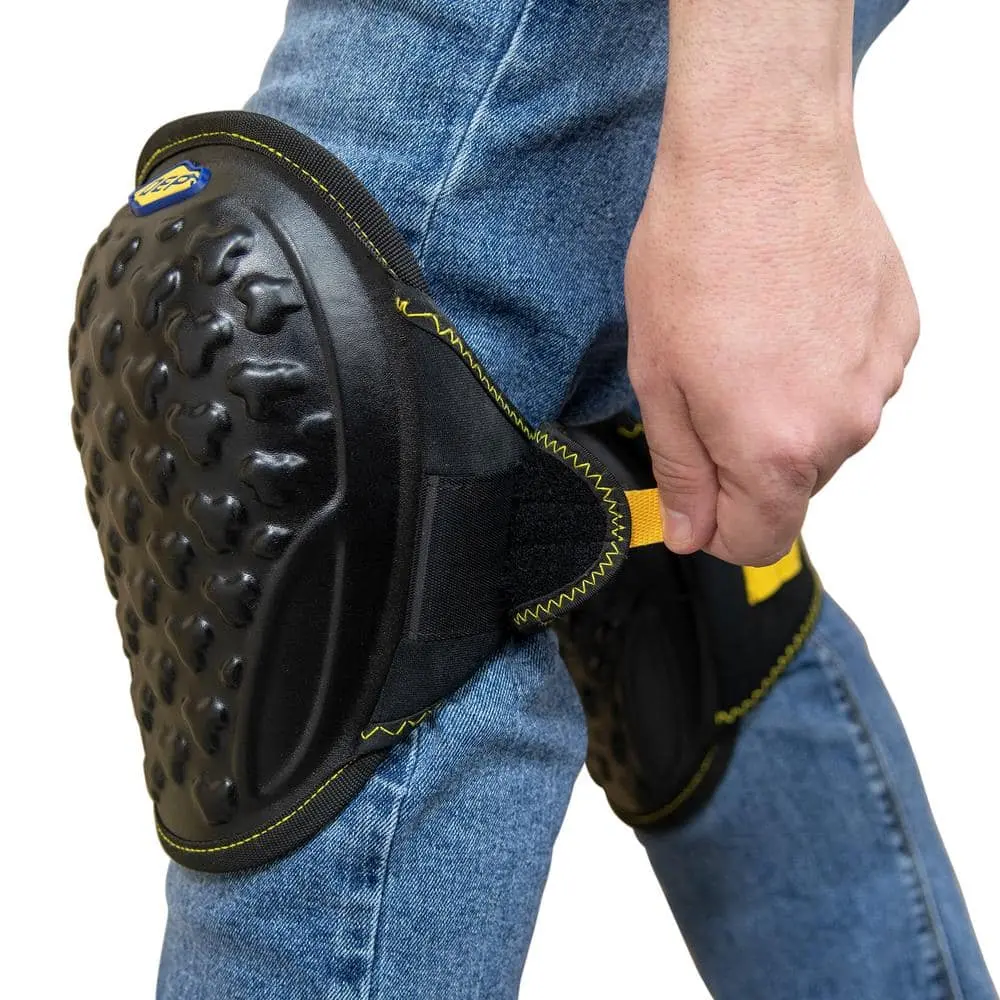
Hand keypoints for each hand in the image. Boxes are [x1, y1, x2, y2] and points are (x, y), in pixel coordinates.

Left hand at [626, 119, 918, 565]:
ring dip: (784, 413)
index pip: (758, 542)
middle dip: (745, 463)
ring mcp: (882, 379)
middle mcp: (844, 427)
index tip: (696, 497)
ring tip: (746, 342)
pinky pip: (855, 384)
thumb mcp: (659, 380)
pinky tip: (788, 317)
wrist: (761, 154)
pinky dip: (819, 370)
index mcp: (776, 451)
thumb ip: (681, 471)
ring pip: (826, 436)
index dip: (718, 530)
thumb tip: (692, 533)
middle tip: (705, 390)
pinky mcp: (901, 335)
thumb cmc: (696, 256)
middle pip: (792, 490)